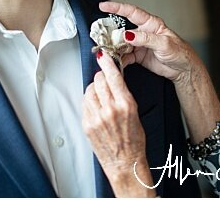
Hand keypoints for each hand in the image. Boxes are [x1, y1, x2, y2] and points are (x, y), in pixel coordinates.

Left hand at [82, 52, 155, 196]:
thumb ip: (122, 95)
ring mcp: (96, 117)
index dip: (107, 64)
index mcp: (126, 105)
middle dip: (101, 78)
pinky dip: (89, 102)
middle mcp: (110, 109)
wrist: (125, 163)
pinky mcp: (87, 124)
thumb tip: (112, 80)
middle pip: (99, 80)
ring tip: (101, 98)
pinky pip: (84, 104)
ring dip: (94, 90)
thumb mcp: (135, 113)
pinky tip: (96, 109)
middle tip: (104, 81)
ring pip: (89, 90)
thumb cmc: (133, 141)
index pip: (113, 77)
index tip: (103, 56)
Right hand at [99, 0, 200, 86]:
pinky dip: (120, 59)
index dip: (116, 8)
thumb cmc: (180, 53)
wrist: (184, 70)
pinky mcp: (138, 56)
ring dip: (115, 48)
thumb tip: (127, 35)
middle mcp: (142, 32)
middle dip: (111, 33)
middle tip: (103, 38)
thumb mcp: (164, 43)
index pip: (131, 12)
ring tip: (110, 52)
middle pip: (122, 29)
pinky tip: (117, 62)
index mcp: (150, 24)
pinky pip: (125, 56)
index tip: (103, 6)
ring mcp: (139, 44)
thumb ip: (145, 39)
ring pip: (121, 44)